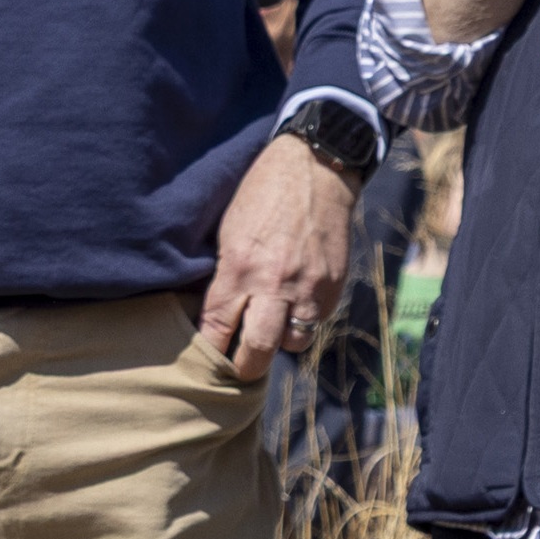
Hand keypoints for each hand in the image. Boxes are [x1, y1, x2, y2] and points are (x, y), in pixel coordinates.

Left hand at [197, 129, 359, 383]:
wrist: (315, 170)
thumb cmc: (261, 195)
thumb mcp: (228, 230)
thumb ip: (225, 272)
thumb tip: (214, 310)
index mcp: (239, 267)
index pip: (218, 325)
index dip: (211, 349)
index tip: (206, 361)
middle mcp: (273, 284)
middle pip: (257, 349)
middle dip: (245, 366)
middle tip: (239, 368)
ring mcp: (308, 287)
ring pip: (293, 342)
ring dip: (281, 342)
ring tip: (271, 331)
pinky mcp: (333, 286)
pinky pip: (317, 321)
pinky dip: (305, 321)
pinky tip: (295, 308)